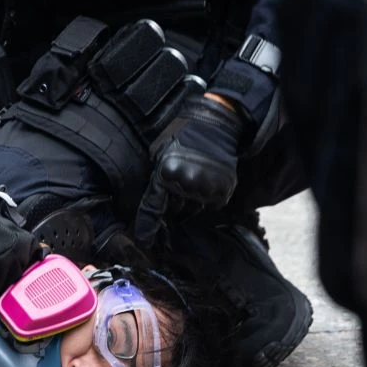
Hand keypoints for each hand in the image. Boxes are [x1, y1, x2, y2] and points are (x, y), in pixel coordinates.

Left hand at [135, 94, 244, 243]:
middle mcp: (186, 183)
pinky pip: (211, 205)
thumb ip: (156, 176)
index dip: (147, 227)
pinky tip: (209, 179)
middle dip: (176, 200)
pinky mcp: (223, 190)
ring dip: (194, 198)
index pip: (153, 207)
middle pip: (176, 209)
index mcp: (166, 173)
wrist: (215, 125)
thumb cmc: (183, 135)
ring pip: (195, 208)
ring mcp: (206, 188)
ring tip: (198, 175)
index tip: (144, 242)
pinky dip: (210, 197)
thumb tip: (152, 200)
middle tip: (182, 179)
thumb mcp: (160, 151)